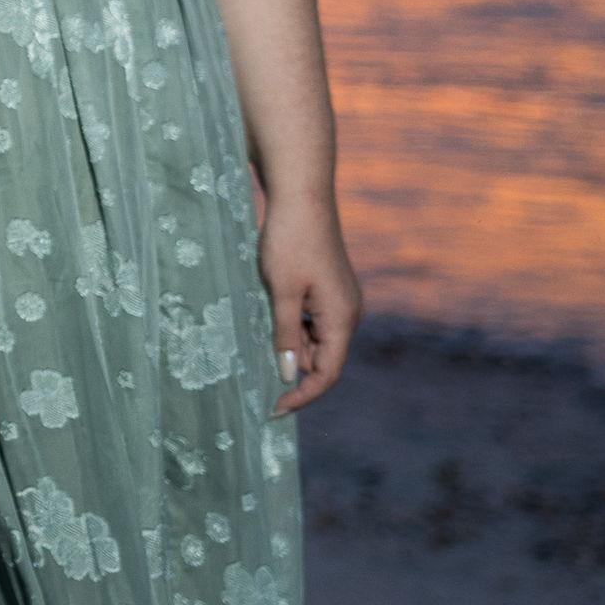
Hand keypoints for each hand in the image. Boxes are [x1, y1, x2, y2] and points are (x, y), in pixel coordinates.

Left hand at [259, 194, 362, 415]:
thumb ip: (286, 334)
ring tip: (258, 350)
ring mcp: (339, 299)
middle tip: (257, 382)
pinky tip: (268, 323)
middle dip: (295, 372)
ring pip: (317, 339)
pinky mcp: (328, 287)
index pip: (328, 372)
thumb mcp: (282, 291)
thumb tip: (290, 375)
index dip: (303, 395)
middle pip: (324, 358)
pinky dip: (293, 329)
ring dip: (292, 349)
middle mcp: (348, 312)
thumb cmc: (289, 241)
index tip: (273, 408)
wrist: (301, 195)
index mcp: (342, 317)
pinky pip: (313, 320)